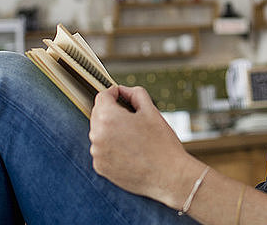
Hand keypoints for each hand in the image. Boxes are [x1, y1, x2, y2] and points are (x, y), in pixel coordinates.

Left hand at [89, 85, 195, 205]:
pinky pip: (102, 149)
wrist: (169, 175)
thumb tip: (123, 91)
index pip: (102, 96)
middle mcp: (97, 135)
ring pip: (100, 132)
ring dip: (111, 130)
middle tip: (133, 118)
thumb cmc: (162, 144)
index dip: (113, 93)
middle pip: (98, 114)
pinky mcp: (100, 167)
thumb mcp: (151, 111)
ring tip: (134, 137)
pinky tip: (130, 151)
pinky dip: (112, 147)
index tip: (121, 95)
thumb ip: (135, 93)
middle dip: (112, 112)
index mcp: (108, 118)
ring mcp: (97, 153)